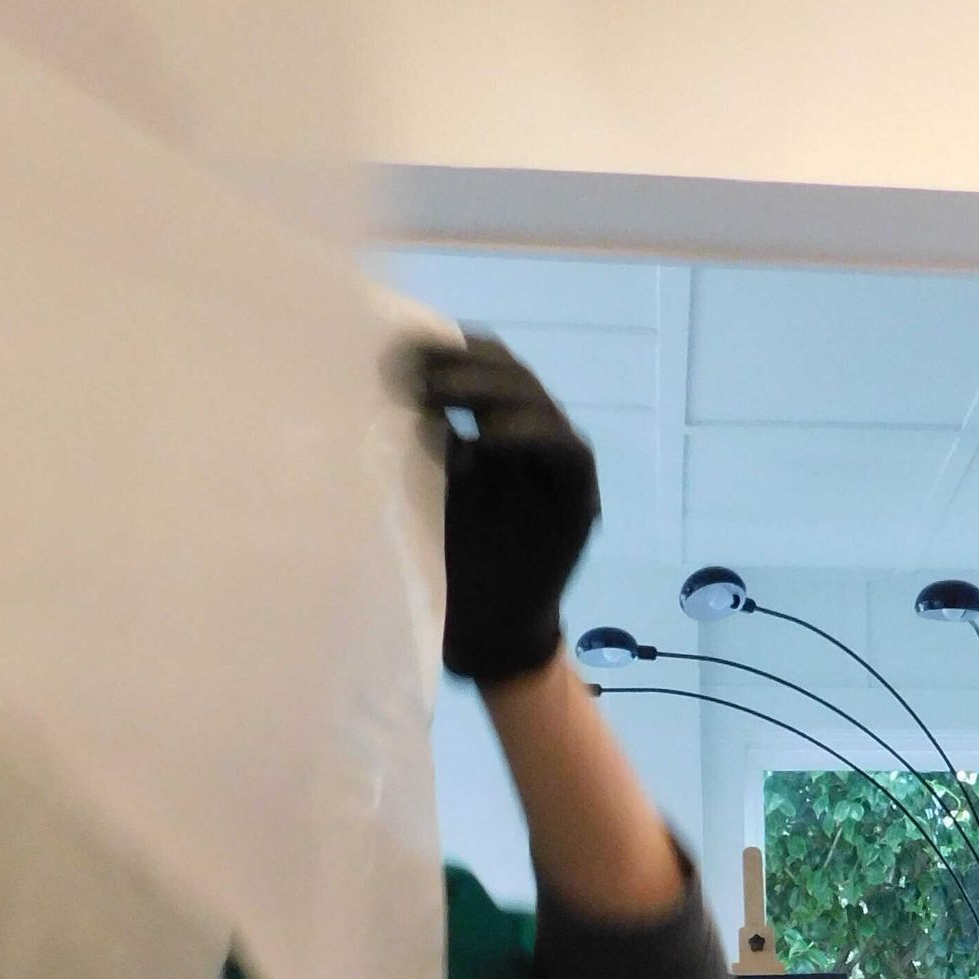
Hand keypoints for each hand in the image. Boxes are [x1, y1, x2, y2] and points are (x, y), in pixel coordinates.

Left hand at [404, 333, 598, 683]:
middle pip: (512, 374)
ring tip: (439, 394)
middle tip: (416, 372)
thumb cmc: (451, 560)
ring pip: (539, 402)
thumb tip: (397, 375)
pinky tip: (488, 438)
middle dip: (464, 364)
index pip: (484, 365)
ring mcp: (559, 465)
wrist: (483, 629)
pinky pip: (567, 449)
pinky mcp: (580, 498)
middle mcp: (533, 437)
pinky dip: (530, 435)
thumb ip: (425, 434)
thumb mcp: (426, 483)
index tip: (402, 349)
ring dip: (491, 390)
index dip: (449, 349)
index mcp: (497, 425)